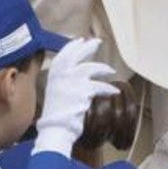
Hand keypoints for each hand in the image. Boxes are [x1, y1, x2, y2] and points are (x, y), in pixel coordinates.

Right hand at [32, 37, 118, 156]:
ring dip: (103, 68)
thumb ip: (63, 80)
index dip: (72, 46)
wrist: (56, 128)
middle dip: (88, 47)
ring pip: (90, 68)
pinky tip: (114, 91)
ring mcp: (72, 82)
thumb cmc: (56, 114)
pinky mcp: (83, 91)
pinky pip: (99, 86)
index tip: (80, 40)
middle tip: (97, 42)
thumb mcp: (54, 92)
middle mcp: (61, 75)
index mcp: (53, 75)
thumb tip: (77, 70)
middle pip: (76, 55)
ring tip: (111, 71)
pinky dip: (108, 89)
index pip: (63, 55)